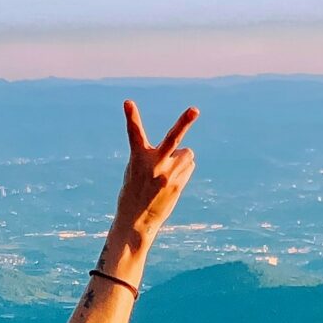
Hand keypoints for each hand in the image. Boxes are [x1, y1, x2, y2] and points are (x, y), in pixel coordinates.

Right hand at [109, 99, 199, 253]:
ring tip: (167, 173)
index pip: (134, 133)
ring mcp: (168, 175)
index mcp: (138, 158)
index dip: (131, 117)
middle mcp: (155, 164)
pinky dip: (183, 170)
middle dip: (184, 122)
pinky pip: (188, 167)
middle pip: (173, 138)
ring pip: (186, 154)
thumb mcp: (135, 170)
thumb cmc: (133, 191)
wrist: (136, 220)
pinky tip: (171, 182)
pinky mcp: (178, 184)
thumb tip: (187, 155)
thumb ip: (154, 156)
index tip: (128, 102)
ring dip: (181, 158)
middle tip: (195, 110)